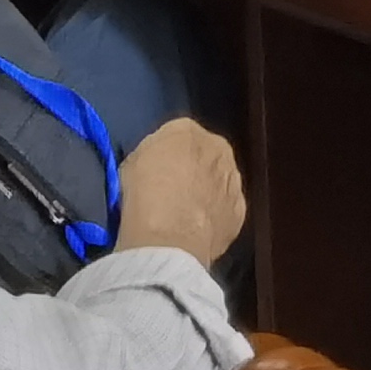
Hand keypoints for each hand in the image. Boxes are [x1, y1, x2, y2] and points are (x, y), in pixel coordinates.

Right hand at [113, 117, 246, 264]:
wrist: (168, 239)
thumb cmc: (143, 198)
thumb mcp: (131, 166)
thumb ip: (151, 157)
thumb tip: (156, 165)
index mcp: (186, 131)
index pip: (177, 136)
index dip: (166, 157)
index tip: (156, 174)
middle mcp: (217, 148)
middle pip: (203, 155)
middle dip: (192, 171)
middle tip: (172, 194)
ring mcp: (233, 179)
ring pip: (219, 181)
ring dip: (207, 193)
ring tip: (185, 217)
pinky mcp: (240, 210)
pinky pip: (225, 209)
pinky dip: (215, 217)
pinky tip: (198, 231)